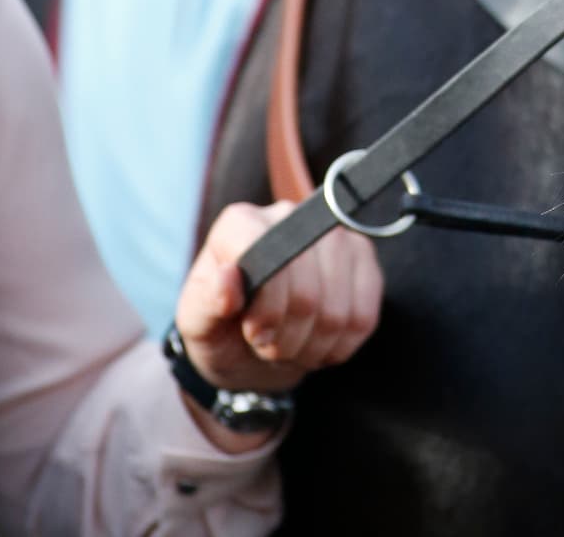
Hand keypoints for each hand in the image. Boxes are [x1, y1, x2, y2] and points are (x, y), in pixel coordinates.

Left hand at [175, 200, 382, 404]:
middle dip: (286, 337)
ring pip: (337, 311)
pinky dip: (339, 345)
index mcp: (241, 223)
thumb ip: (208, 301)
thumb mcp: (199, 325)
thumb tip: (227, 277)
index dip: (265, 309)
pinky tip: (318, 340)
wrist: (253, 348)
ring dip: (312, 346)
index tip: (252, 332)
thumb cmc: (221, 331)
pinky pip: (364, 317)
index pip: (270, 258)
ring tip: (291, 342)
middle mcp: (289, 215)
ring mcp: (332, 234)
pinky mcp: (363, 257)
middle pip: (307, 292)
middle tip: (268, 345)